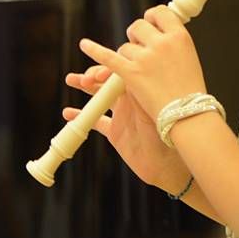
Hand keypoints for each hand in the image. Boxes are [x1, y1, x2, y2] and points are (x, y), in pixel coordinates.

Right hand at [64, 62, 188, 191]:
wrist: (169, 167)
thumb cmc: (167, 138)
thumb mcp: (150, 114)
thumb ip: (136, 96)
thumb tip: (124, 77)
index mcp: (141, 91)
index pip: (121, 72)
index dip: (107, 70)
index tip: (97, 75)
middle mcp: (130, 100)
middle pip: (107, 81)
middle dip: (93, 76)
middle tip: (82, 80)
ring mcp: (122, 115)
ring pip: (98, 97)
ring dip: (84, 87)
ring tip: (71, 79)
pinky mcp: (115, 132)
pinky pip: (94, 122)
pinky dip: (80, 117)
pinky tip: (68, 113)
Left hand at [78, 5, 206, 120]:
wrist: (190, 117)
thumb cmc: (192, 94)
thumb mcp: (190, 60)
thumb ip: (173, 46)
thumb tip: (160, 36)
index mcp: (180, 37)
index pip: (161, 13)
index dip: (153, 18)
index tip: (150, 23)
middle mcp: (162, 43)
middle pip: (138, 27)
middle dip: (135, 36)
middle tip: (138, 47)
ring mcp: (145, 58)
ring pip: (125, 47)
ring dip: (126, 57)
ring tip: (139, 74)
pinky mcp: (131, 73)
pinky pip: (108, 58)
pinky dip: (95, 51)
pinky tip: (85, 46)